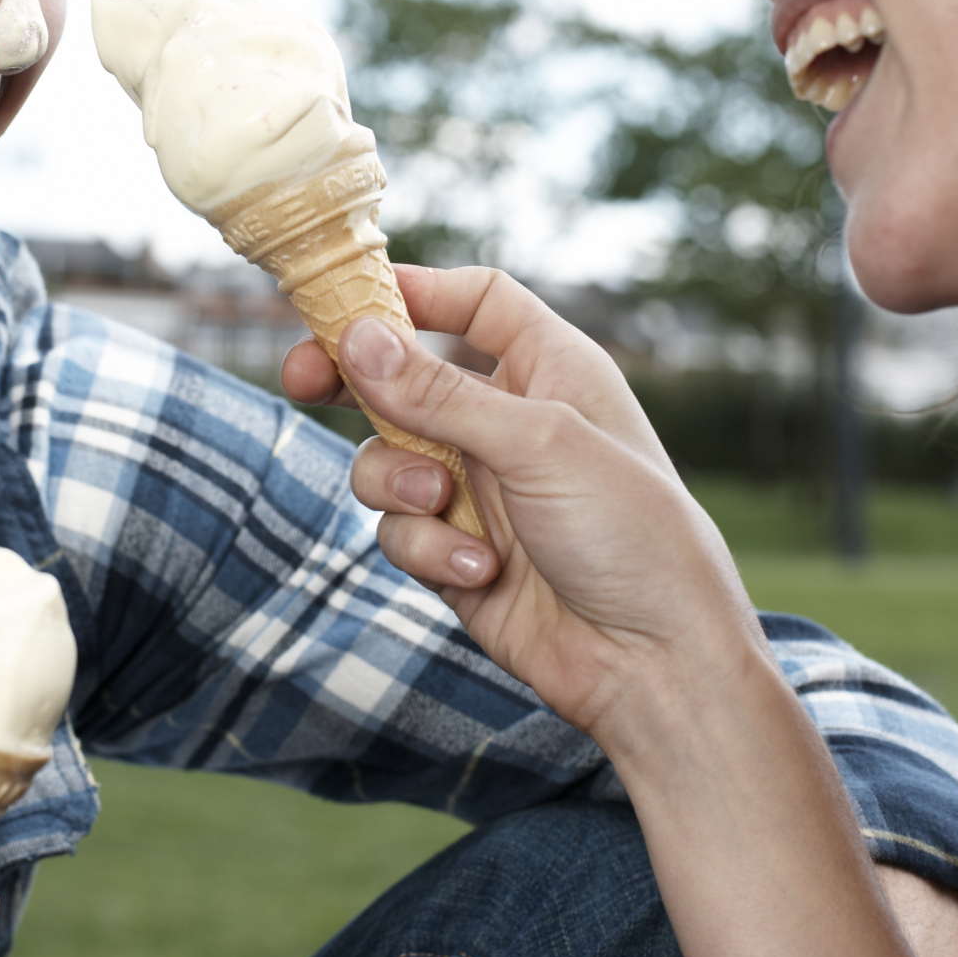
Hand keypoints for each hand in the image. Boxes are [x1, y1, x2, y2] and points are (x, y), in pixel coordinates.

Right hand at [286, 267, 946, 956]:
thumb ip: (440, 393)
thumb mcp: (539, 445)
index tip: (347, 299)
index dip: (412, 291)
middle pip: (405, 375)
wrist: (654, 665)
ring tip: (440, 506)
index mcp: (550, 369)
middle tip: (303, 378)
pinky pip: (399, 531)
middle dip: (353, 380)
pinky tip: (482, 572)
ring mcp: (479, 490)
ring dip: (398, 482)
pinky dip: (428, 548)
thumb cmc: (632, 537)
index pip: (472, 301)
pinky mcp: (455, 552)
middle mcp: (509, 421)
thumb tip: (357, 336)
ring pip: (385, 458)